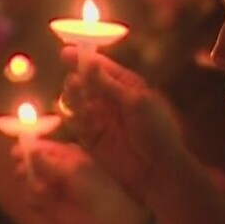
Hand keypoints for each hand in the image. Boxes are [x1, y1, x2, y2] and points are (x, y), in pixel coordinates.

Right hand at [14, 139, 152, 223]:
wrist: (104, 217)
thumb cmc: (93, 187)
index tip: (15, 152)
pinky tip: (42, 201)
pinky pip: (30, 197)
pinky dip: (31, 198)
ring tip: (43, 189)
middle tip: (22, 170)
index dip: (28, 147)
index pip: (43, 147)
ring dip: (30, 183)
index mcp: (66, 156)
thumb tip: (30, 149)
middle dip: (25, 165)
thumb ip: (48, 162)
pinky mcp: (46, 205)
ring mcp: (50, 187)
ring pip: (28, 180)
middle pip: (31, 163)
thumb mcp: (72, 170)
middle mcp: (56, 169)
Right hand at [59, 47, 188, 201]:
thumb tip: (90, 63)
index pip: (102, 68)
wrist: (159, 170)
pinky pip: (76, 124)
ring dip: (74, 96)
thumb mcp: (137, 103)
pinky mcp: (92, 139)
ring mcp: (101, 120)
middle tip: (74, 81)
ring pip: (78, 102)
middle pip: (87, 83)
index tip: (66, 53)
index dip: (85, 59)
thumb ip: (111, 85)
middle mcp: (111, 100)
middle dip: (78, 80)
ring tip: (73, 92)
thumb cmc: (157, 132)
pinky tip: (75, 115)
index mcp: (128, 86)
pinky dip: (73, 118)